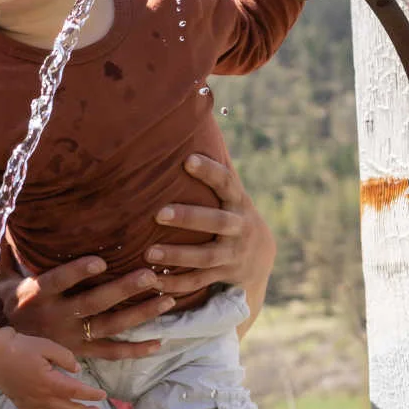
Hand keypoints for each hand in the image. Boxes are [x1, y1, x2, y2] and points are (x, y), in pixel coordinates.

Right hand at [0, 257, 173, 360]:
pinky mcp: (80, 352)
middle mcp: (57, 317)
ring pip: (110, 326)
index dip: (78, 271)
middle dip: (124, 289)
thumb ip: (9, 251)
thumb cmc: (5, 305)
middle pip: (94, 303)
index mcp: (38, 294)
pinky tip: (159, 342)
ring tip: (167, 300)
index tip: (101, 260)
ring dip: (140, 314)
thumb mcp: (1, 279)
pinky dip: (136, 350)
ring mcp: (71, 337)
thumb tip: (5, 218)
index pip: (58, 280)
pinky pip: (111, 353)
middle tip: (151, 275)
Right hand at [0, 330, 104, 408]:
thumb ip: (65, 358)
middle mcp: (41, 398)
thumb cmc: (21, 346)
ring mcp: (29, 404)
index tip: (103, 395)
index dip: (91, 395)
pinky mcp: (20, 404)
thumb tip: (77, 371)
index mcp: (50, 383)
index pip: (76, 392)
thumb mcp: (47, 345)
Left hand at [148, 154, 275, 304]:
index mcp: (239, 203)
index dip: (210, 172)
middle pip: (217, 222)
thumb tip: (203, 123)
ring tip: (149, 252)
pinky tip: (152, 281)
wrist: (260, 259)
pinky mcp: (223, 278)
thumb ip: (217, 171)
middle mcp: (239, 229)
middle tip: (158, 213)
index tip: (188, 160)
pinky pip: (198, 282)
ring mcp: (233, 256)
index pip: (227, 183)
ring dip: (177, 256)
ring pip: (205, 258)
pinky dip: (175, 284)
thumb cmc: (233, 214)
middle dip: (189, 218)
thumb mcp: (232, 194)